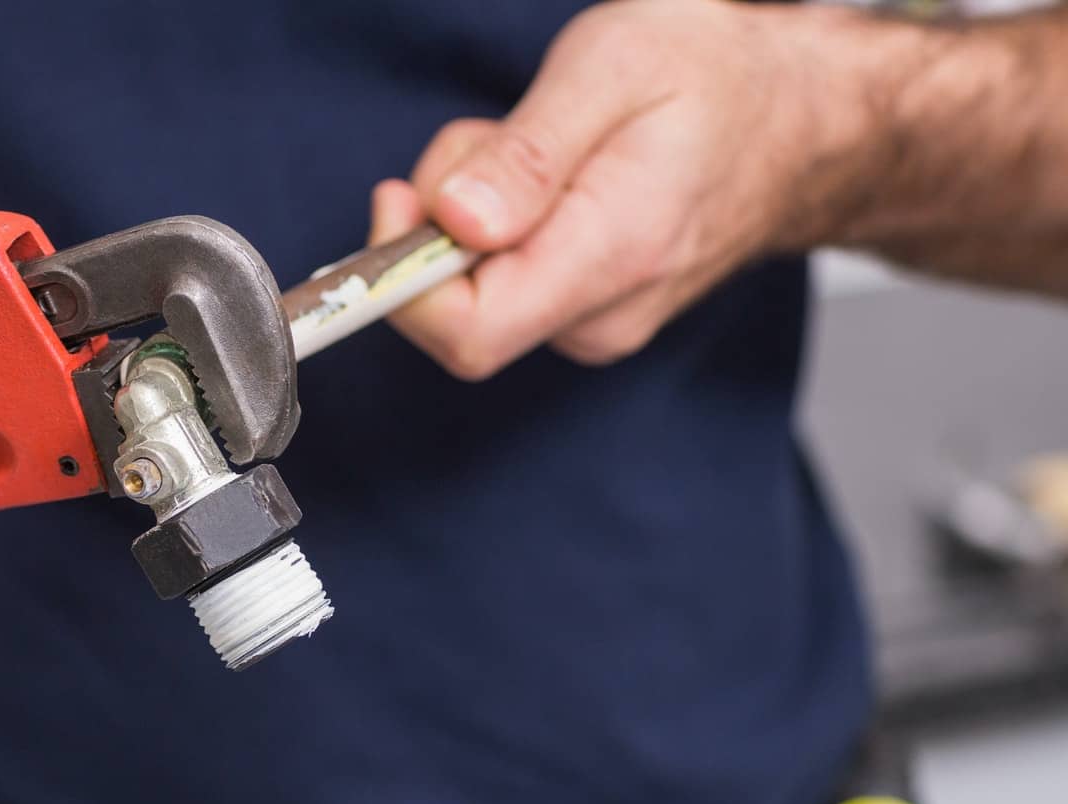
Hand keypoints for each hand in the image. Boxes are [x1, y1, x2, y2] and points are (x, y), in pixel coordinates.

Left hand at [370, 0, 868, 379]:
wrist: (805, 120)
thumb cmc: (719, 80)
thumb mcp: (614, 68)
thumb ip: (528, 154)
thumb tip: (454, 221)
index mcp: (608, 259)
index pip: (467, 335)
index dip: (402, 279)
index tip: (397, 201)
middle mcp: (598, 316)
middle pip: (453, 307)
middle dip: (442, 219)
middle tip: (496, 139)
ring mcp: (594, 323)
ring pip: (473, 288)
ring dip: (472, 212)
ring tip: (541, 146)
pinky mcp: (584, 313)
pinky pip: (502, 279)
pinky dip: (500, 223)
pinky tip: (553, 176)